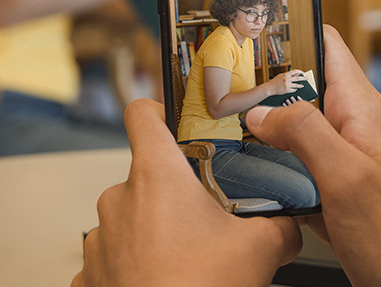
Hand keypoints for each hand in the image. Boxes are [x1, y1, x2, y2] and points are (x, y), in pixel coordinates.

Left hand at [72, 99, 301, 286]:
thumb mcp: (258, 250)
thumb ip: (278, 225)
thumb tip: (290, 222)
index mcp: (155, 176)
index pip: (141, 113)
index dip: (159, 111)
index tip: (176, 122)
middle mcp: (118, 199)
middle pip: (145, 176)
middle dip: (174, 194)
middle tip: (204, 219)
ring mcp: (99, 238)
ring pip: (129, 220)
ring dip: (153, 233)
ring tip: (184, 260)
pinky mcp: (89, 275)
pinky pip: (113, 259)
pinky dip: (134, 267)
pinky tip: (161, 282)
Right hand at [245, 25, 380, 286]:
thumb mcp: (346, 175)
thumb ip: (304, 133)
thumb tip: (262, 112)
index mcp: (360, 108)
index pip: (325, 44)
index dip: (290, 31)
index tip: (252, 31)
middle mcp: (351, 125)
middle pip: (299, 84)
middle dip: (262, 84)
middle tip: (225, 87)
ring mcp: (342, 155)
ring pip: (293, 124)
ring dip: (263, 127)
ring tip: (227, 127)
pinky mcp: (332, 185)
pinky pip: (294, 162)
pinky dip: (271, 165)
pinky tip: (249, 174)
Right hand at [268, 69, 304, 95]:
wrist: (270, 88)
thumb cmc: (275, 81)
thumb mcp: (281, 76)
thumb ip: (288, 75)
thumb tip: (296, 74)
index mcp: (285, 75)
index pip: (295, 71)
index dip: (300, 71)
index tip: (303, 73)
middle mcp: (287, 80)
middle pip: (298, 78)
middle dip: (304, 78)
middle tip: (308, 78)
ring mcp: (287, 85)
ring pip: (297, 85)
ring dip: (300, 85)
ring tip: (302, 85)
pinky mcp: (286, 90)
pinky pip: (293, 90)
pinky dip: (295, 89)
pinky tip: (295, 89)